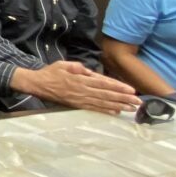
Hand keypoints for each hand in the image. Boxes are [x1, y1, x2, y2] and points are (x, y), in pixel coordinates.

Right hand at [16, 61, 139, 113]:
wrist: (38, 84)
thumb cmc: (51, 72)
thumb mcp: (63, 64)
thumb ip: (77, 67)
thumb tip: (90, 71)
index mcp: (80, 79)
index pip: (103, 83)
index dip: (118, 87)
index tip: (131, 90)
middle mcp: (82, 91)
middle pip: (107, 95)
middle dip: (124, 98)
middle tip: (138, 102)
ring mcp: (80, 99)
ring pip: (102, 103)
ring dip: (118, 106)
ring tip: (132, 108)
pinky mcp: (77, 105)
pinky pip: (93, 108)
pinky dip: (105, 110)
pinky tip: (116, 112)